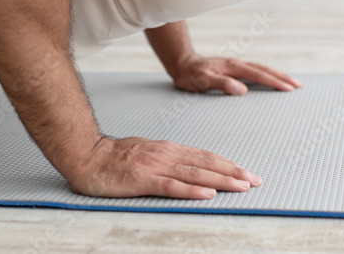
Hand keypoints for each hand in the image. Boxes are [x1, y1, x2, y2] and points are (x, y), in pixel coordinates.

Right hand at [67, 135, 261, 198]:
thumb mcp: (148, 153)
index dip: (228, 165)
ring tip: (241, 185)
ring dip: (221, 180)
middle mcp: (167, 155)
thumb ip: (169, 161)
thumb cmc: (115, 158)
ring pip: (195, 174)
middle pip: (206, 164)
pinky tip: (207, 194)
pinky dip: (192, 190)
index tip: (247, 172)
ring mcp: (156, 167)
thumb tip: (190, 168)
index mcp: (169, 150)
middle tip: (255, 180)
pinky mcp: (143, 180)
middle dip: (233, 172)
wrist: (87, 155)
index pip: (205, 157)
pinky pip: (172, 186)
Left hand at [171, 55, 302, 94]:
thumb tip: (242, 90)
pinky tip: (272, 79)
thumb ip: (221, 85)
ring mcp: (237, 65)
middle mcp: (237, 64)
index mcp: (233, 67)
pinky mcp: (235, 69)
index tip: (288, 88)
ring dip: (277, 75)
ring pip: (262, 69)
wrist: (182, 64)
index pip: (258, 75)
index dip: (274, 82)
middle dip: (282, 77)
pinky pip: (256, 71)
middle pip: (265, 70)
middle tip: (298, 85)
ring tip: (291, 82)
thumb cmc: (190, 75)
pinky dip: (267, 74)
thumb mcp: (202, 81)